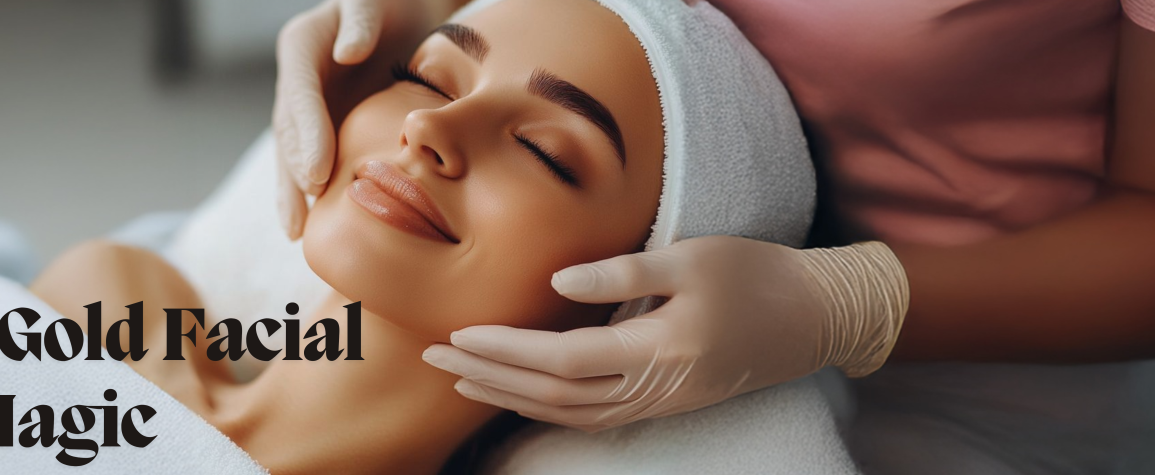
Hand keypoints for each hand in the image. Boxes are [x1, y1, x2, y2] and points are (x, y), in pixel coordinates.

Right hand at [273, 0, 459, 238]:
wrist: (406, 11)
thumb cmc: (392, 0)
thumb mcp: (373, 0)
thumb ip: (360, 20)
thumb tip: (349, 52)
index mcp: (301, 49)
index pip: (300, 98)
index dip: (306, 138)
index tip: (315, 173)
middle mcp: (299, 82)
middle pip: (289, 135)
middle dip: (293, 177)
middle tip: (302, 219)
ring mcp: (312, 108)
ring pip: (295, 155)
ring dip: (294, 195)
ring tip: (299, 234)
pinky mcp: (330, 126)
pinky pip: (318, 161)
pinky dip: (315, 193)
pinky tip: (317, 226)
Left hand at [422, 236, 908, 431]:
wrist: (815, 316)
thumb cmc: (756, 274)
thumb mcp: (693, 257)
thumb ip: (624, 273)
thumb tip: (557, 284)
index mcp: (658, 350)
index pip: (563, 360)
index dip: (506, 351)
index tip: (460, 334)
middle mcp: (654, 387)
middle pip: (555, 395)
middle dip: (490, 377)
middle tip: (436, 357)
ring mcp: (660, 401)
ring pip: (570, 413)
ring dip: (511, 398)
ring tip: (463, 378)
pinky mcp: (664, 401)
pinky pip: (592, 416)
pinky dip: (547, 408)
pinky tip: (521, 394)